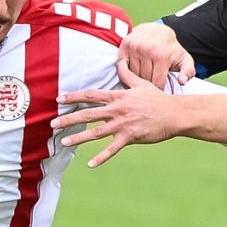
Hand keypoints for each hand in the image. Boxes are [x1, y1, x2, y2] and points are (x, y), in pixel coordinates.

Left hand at [56, 61, 185, 167]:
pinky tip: (90, 164)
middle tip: (52, 124)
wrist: (174, 113)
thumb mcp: (141, 84)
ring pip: (95, 132)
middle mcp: (117, 109)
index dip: (74, 96)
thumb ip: (127, 75)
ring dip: (78, 138)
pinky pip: (112, 149)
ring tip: (64, 143)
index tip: (59, 98)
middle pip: (88, 113)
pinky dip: (101, 157)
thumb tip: (119, 62)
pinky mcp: (130, 137)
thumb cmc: (158, 99)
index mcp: (118, 96)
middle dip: (68, 119)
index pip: (91, 95)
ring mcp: (123, 124)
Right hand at [117, 22, 193, 87]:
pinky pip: (122, 67)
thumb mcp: (184, 59)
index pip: (157, 83)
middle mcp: (147, 49)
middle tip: (151, 82)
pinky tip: (134, 70)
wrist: (157, 29)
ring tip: (143, 76)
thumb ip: (188, 72)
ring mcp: (134, 46)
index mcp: (162, 55)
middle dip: (148, 84)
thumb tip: (182, 82)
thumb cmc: (171, 48)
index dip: (159, 88)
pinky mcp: (125, 45)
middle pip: (144, 80)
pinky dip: (127, 71)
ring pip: (132, 75)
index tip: (160, 87)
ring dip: (137, 78)